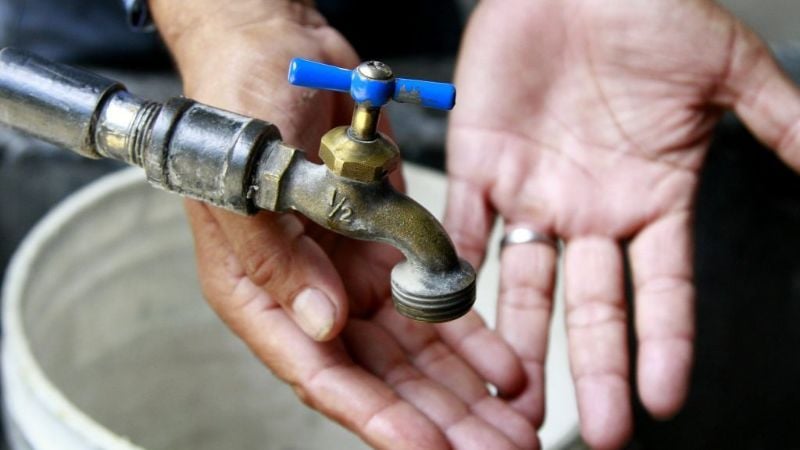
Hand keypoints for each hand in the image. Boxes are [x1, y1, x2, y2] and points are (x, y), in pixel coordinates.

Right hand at [150, 1, 536, 447]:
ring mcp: (352, 276)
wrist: (273, 49)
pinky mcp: (386, 249)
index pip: (321, 375)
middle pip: (381, 379)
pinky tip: (508, 366)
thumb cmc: (238, 110)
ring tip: (515, 426)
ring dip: (465, 391)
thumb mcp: (245, 184)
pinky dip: (471, 335)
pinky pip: (433, 301)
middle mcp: (310, 296)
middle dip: (439, 421)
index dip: (377, 418)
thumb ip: (278, 261)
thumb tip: (326, 328)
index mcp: (262, 293)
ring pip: (415, 353)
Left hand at [446, 0, 799, 447]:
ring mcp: (533, 192)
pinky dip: (456, 269)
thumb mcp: (726, 69)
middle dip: (592, 368)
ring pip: (524, 283)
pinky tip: (454, 316)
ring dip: (519, 339)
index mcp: (651, 198)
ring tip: (513, 395)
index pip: (663, 290)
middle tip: (594, 429)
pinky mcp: (480, 164)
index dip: (664, 344)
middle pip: (592, 306)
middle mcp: (590, 209)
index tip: (663, 398)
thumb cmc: (648, 12)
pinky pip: (465, 227)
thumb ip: (780, 122)